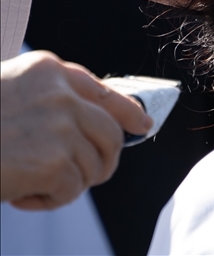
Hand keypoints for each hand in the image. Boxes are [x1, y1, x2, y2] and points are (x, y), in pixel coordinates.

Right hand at [0, 51, 151, 209]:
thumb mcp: (10, 94)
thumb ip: (49, 101)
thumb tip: (93, 127)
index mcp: (49, 70)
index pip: (105, 91)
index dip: (128, 113)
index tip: (142, 127)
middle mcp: (61, 93)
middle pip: (111, 133)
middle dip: (103, 161)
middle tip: (86, 178)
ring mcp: (60, 125)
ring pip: (93, 165)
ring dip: (67, 184)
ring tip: (31, 184)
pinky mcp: (54, 160)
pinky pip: (72, 191)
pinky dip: (49, 201)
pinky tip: (20, 195)